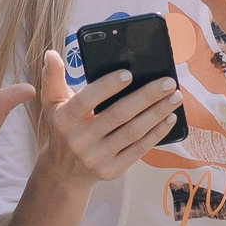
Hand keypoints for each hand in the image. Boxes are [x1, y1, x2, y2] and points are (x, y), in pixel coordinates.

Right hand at [32, 48, 182, 190]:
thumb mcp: (52, 104)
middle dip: (146, 97)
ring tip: (175, 97)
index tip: (129, 73)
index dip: (107, 87)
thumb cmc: (63, 128)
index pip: (86, 100)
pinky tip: (169, 118)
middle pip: (118, 115)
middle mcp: (79, 140)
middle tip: (168, 82)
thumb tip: (51, 54)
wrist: (64, 171)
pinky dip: (157, 133)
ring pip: (133, 132)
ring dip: (157, 113)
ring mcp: (97, 158)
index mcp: (64, 120)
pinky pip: (139, 150)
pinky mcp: (112, 170)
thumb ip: (53, 78)